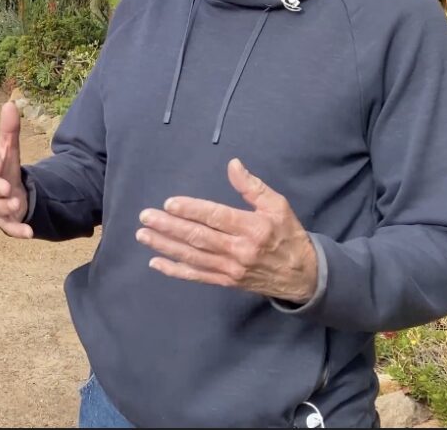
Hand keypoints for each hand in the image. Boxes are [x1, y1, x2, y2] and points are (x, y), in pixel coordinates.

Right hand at [0, 102, 32, 237]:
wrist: (6, 193)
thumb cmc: (4, 169)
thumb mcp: (9, 150)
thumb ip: (9, 130)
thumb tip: (10, 103)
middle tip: (6, 187)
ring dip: (7, 207)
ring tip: (18, 203)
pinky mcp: (5, 222)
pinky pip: (10, 228)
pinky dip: (18, 230)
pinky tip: (29, 232)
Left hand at [135, 158, 317, 303]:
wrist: (303, 277)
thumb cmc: (287, 235)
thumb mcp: (278, 206)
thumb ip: (252, 187)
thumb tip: (233, 164)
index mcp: (253, 228)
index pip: (217, 217)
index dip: (192, 210)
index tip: (169, 204)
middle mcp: (240, 250)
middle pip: (199, 237)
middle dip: (169, 227)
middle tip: (145, 217)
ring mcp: (231, 269)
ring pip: (193, 256)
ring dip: (165, 246)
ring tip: (143, 235)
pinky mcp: (226, 281)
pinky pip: (197, 276)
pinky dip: (175, 271)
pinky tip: (155, 262)